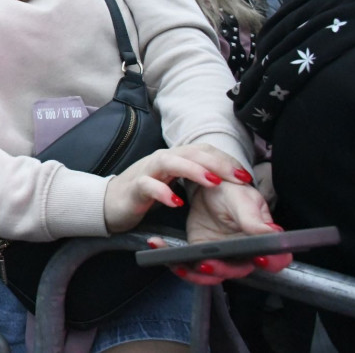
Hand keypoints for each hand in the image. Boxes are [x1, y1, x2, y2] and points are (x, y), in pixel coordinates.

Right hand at [103, 143, 251, 233]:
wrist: (108, 203)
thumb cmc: (144, 194)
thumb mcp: (172, 183)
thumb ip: (193, 178)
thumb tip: (224, 180)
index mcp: (175, 158)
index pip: (203, 151)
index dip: (226, 160)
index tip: (246, 176)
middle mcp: (162, 160)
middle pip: (192, 152)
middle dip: (218, 162)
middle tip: (239, 177)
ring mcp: (147, 172)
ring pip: (170, 162)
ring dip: (194, 170)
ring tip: (213, 182)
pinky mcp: (134, 188)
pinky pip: (148, 186)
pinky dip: (163, 192)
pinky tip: (176, 203)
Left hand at [150, 183, 291, 284]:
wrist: (207, 183)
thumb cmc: (232, 190)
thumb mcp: (243, 200)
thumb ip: (255, 220)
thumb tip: (275, 234)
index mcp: (262, 240)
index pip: (277, 260)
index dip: (272, 262)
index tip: (260, 258)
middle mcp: (243, 253)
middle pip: (237, 271)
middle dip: (221, 270)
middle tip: (206, 263)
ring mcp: (220, 256)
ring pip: (211, 274)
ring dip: (193, 273)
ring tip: (177, 263)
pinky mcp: (199, 252)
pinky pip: (188, 264)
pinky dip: (173, 260)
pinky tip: (158, 247)